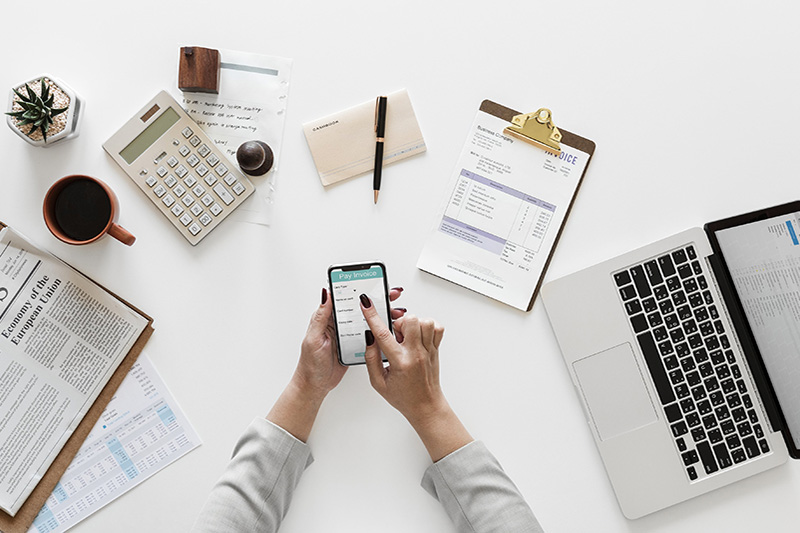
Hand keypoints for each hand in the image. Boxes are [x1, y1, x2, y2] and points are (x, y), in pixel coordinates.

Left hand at [267, 288, 404, 441]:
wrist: (315, 386)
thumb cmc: (310, 364)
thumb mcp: (314, 338)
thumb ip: (321, 316)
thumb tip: (326, 293)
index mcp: (328, 317)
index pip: (345, 297)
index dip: (360, 288)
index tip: (374, 283)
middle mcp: (339, 323)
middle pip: (361, 307)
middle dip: (378, 299)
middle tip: (392, 295)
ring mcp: (348, 334)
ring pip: (368, 319)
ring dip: (383, 315)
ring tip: (396, 312)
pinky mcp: (355, 345)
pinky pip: (370, 334)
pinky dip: (381, 330)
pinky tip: (391, 328)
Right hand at [360, 295, 471, 460]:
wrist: (425, 406)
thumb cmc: (403, 396)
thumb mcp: (378, 383)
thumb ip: (371, 359)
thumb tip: (369, 339)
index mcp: (400, 362)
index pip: (383, 334)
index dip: (372, 316)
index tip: (366, 303)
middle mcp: (416, 354)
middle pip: (409, 321)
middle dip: (398, 323)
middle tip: (395, 336)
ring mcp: (429, 350)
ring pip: (425, 321)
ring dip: (413, 324)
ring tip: (407, 336)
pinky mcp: (436, 349)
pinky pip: (437, 327)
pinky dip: (427, 326)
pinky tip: (418, 336)